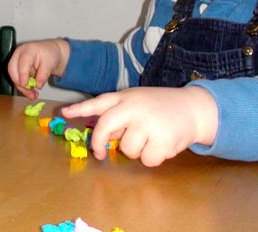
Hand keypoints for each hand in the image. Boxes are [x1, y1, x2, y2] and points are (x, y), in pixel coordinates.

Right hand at [7, 39, 69, 99]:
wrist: (49, 52)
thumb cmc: (49, 54)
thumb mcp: (50, 63)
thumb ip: (44, 74)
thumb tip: (38, 86)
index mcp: (28, 50)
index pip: (22, 63)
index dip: (22, 75)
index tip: (25, 85)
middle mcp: (19, 55)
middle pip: (13, 70)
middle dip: (19, 83)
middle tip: (30, 93)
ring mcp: (16, 61)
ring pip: (14, 76)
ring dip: (22, 88)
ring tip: (33, 96)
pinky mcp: (17, 69)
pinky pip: (17, 79)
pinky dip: (23, 87)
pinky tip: (31, 93)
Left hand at [62, 86, 217, 166]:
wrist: (192, 108)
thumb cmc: (160, 108)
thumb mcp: (137, 102)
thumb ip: (119, 113)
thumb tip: (102, 135)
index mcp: (126, 97)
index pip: (99, 102)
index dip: (80, 108)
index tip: (64, 113)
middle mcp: (134, 107)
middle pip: (105, 127)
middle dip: (98, 143)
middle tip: (99, 153)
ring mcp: (148, 122)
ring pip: (127, 149)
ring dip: (136, 151)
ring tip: (150, 139)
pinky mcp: (162, 138)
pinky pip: (146, 159)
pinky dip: (153, 158)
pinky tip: (162, 145)